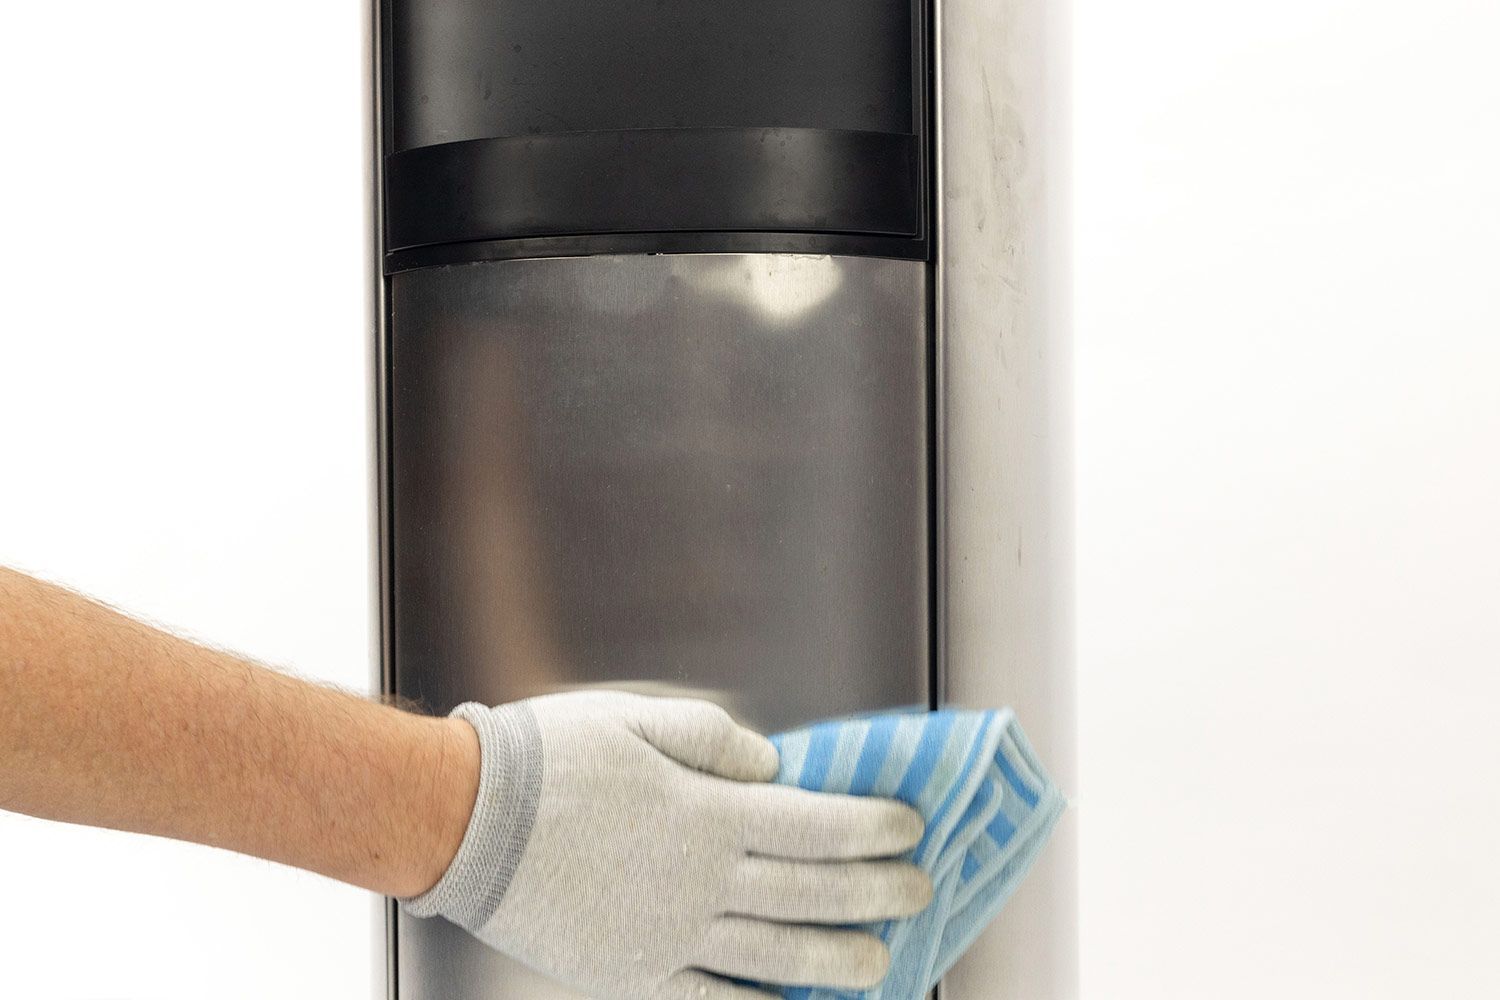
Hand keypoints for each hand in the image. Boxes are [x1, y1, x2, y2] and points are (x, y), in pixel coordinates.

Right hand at [405, 690, 932, 999]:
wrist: (464, 823)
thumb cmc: (547, 759)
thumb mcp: (635, 720)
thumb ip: (712, 740)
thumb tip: (773, 765)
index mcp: (705, 814)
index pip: (814, 825)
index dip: (869, 828)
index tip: (911, 827)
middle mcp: (699, 882)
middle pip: (809, 893)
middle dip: (874, 893)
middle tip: (921, 891)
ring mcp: (669, 936)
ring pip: (774, 954)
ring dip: (836, 960)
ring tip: (884, 963)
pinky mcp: (633, 972)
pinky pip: (710, 998)